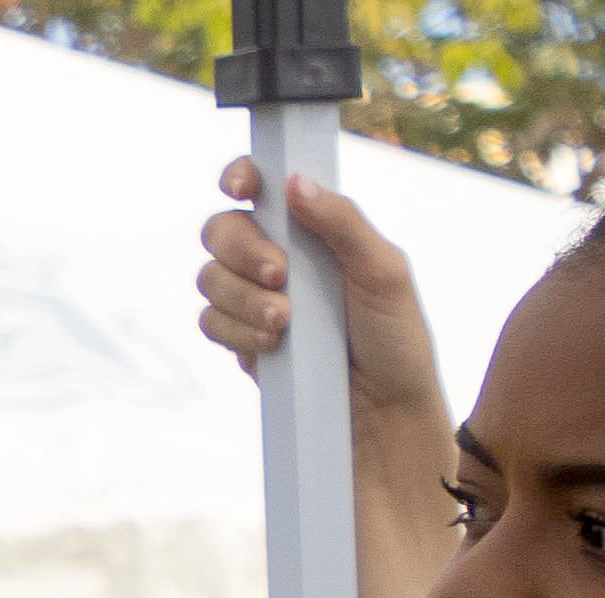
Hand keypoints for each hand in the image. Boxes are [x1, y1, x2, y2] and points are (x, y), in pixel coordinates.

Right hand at [198, 158, 450, 431]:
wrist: (383, 415)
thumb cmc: (395, 339)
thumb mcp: (384, 272)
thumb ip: (342, 222)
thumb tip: (294, 182)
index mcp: (313, 229)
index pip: (262, 187)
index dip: (241, 176)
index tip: (242, 186)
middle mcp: (277, 257)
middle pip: (221, 228)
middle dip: (243, 249)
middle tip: (280, 274)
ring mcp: (255, 299)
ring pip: (210, 277)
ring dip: (243, 297)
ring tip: (285, 323)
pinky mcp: (242, 341)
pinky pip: (211, 322)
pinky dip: (236, 330)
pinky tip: (272, 345)